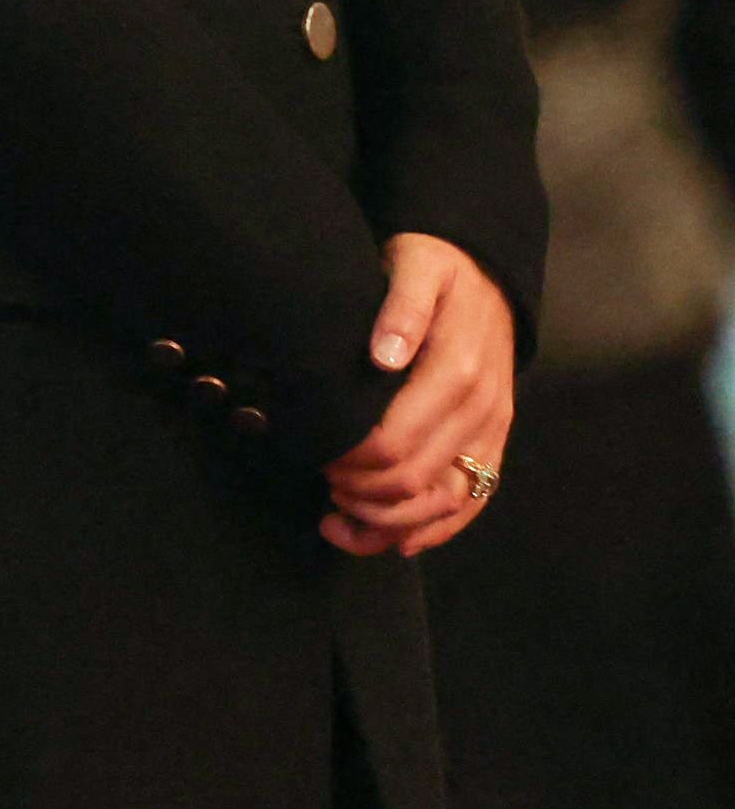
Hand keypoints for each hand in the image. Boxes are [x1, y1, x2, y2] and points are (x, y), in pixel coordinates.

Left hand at [320, 230, 513, 559]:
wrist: (486, 271)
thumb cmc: (435, 267)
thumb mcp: (414, 266)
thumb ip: (401, 308)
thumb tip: (382, 355)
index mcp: (458, 372)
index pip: (396, 440)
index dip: (349, 462)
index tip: (314, 457)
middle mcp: (481, 409)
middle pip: (417, 480)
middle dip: (360, 496)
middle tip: (319, 485)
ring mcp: (492, 429)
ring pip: (448, 502)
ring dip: (391, 524)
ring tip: (337, 524)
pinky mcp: (494, 440)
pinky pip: (474, 499)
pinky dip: (435, 529)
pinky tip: (395, 542)